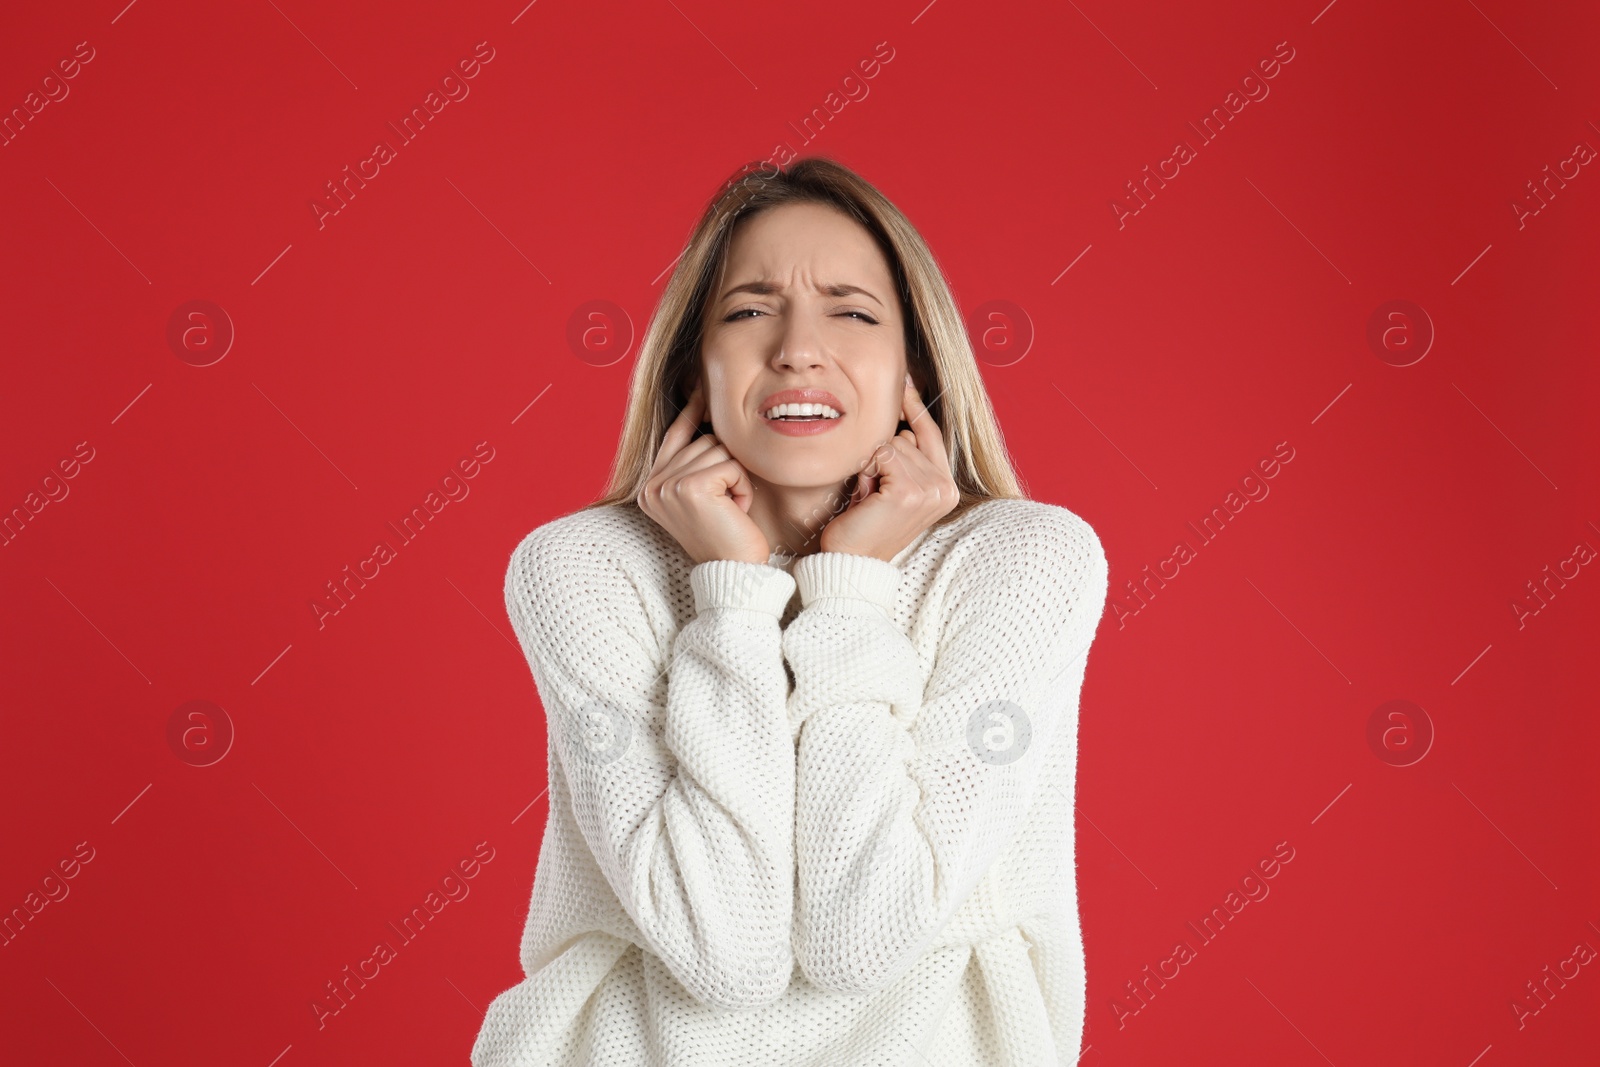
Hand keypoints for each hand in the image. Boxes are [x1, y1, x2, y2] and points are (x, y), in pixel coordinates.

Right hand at [637, 382, 771, 564]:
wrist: (734, 573)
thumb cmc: (727, 535)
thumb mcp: (704, 494)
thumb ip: (696, 461)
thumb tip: (704, 413)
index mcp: (650, 487)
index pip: (673, 436)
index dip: (692, 413)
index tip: (701, 389)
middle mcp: (652, 486)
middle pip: (703, 439)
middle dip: (726, 465)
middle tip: (728, 503)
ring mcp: (668, 486)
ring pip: (719, 449)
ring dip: (737, 477)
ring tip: (731, 508)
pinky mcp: (690, 487)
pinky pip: (731, 464)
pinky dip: (743, 486)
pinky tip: (736, 511)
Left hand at [820, 375, 958, 560]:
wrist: (851, 561)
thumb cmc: (864, 523)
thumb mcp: (891, 486)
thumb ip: (904, 457)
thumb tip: (901, 416)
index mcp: (946, 488)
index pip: (932, 434)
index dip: (916, 409)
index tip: (905, 382)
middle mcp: (945, 488)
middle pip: (907, 436)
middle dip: (881, 455)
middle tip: (872, 491)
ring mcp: (930, 490)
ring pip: (892, 444)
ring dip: (871, 465)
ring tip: (868, 496)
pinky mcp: (909, 491)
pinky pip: (882, 454)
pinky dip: (866, 470)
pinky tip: (865, 495)